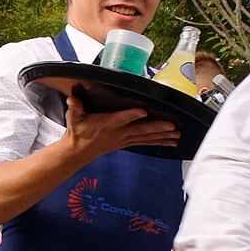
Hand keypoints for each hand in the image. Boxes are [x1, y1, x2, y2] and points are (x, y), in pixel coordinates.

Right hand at [62, 91, 179, 158]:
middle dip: (157, 128)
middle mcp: (119, 132)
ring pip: (146, 137)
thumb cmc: (78, 131)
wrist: (79, 151)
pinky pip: (146, 142)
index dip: (131, 115)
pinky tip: (172, 142)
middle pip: (140, 130)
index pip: (120, 118)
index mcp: (107, 123)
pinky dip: (160, 142)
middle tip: (172, 126)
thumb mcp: (74, 117)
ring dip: (163, 136)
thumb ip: (75, 106)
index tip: (143, 111)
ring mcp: (125, 139)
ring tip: (177, 135)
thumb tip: (72, 99)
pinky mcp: (128, 143)